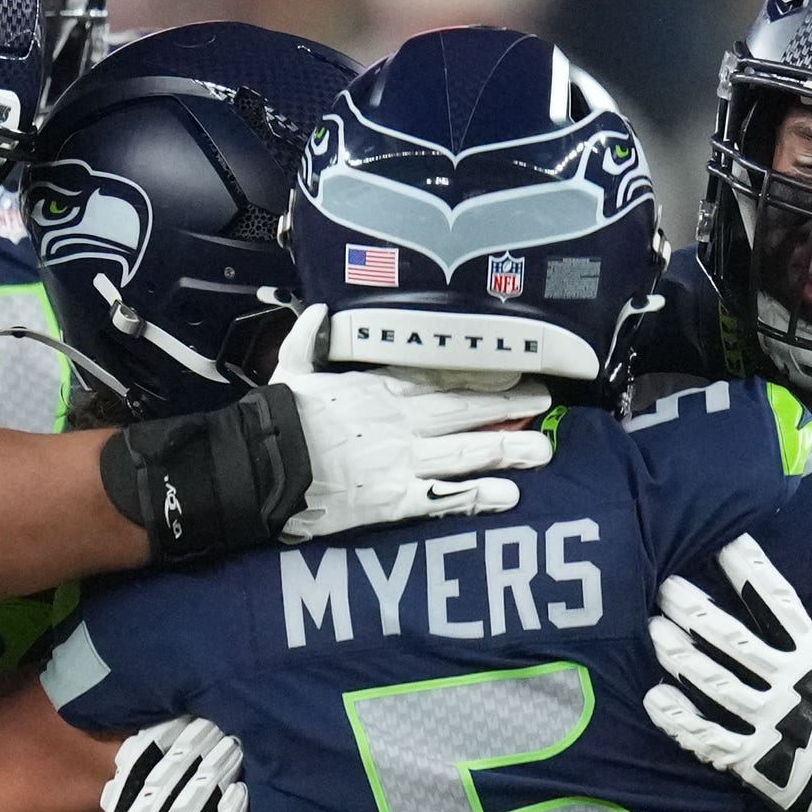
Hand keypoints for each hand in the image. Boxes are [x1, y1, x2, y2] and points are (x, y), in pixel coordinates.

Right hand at [272, 305, 551, 538]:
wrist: (266, 462)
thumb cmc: (276, 417)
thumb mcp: (291, 368)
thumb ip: (308, 340)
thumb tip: (318, 311)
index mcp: (379, 390)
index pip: (439, 379)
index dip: (479, 375)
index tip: (512, 369)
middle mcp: (402, 421)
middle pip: (466, 411)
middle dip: (509, 405)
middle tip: (544, 401)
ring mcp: (404, 460)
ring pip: (468, 451)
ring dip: (508, 449)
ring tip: (543, 450)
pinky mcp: (396, 499)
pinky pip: (446, 498)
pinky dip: (479, 496)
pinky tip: (510, 496)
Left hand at [644, 533, 811, 811]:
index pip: (780, 605)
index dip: (752, 572)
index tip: (725, 545)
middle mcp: (791, 684)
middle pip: (735, 640)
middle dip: (698, 612)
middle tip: (667, 587)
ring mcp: (770, 722)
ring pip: (715, 683)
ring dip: (681, 657)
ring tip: (654, 631)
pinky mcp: (754, 759)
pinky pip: (707, 735)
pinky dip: (678, 718)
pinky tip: (654, 698)